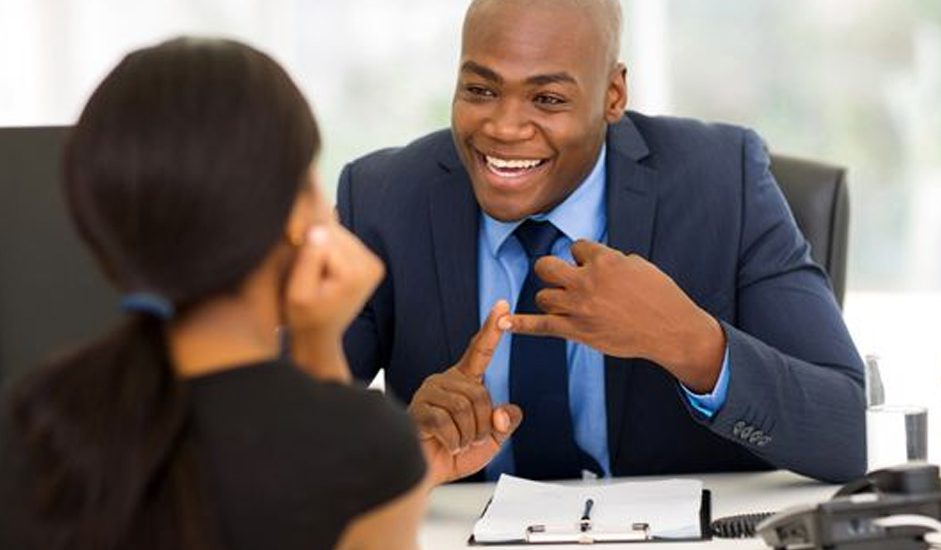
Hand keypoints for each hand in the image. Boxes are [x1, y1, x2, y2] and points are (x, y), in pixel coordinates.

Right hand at [284, 222, 384, 380]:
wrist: (320, 332)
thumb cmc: (305, 317)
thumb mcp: (297, 293)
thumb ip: (307, 260)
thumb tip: (317, 229)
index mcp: (355, 273)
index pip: (322, 236)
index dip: (305, 250)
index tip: (304, 274)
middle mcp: (371, 265)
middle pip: (333, 232)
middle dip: (315, 246)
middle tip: (310, 275)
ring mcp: (373, 263)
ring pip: (337, 233)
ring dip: (322, 247)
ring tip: (318, 275)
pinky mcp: (371, 261)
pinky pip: (343, 241)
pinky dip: (330, 251)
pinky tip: (326, 271)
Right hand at [410, 300, 522, 484]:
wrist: (427, 476)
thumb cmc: (454, 454)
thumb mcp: (492, 439)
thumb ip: (505, 422)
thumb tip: (503, 412)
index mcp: (464, 382)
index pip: (479, 351)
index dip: (492, 329)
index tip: (502, 306)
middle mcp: (445, 381)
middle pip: (480, 394)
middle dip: (483, 425)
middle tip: (471, 439)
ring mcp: (429, 393)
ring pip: (464, 408)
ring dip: (468, 435)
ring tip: (457, 443)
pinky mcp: (417, 409)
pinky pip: (446, 423)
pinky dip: (453, 442)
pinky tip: (445, 446)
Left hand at [501, 240, 725, 392]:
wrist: (671, 330)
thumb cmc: (660, 295)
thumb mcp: (637, 265)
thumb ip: (610, 260)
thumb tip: (591, 261)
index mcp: (603, 260)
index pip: (576, 247)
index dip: (584, 257)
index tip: (596, 268)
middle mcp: (586, 281)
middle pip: (547, 266)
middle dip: (553, 270)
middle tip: (565, 279)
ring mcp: (579, 307)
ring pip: (544, 295)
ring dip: (552, 297)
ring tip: (567, 304)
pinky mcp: (578, 331)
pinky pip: (541, 326)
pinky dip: (520, 324)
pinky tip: (503, 324)